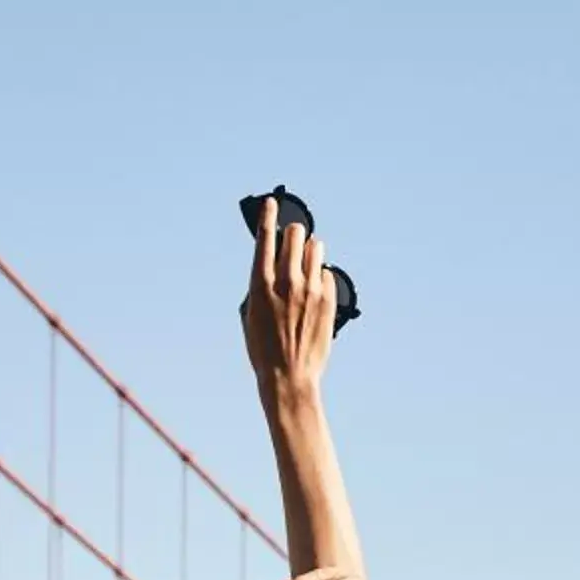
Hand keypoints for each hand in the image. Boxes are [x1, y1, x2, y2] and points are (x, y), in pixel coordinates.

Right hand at [242, 199, 335, 405]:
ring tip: (305, 265)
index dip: (269, 215)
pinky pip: (327, 274)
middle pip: (296, 235)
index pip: (266, 237)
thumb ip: (260, 284)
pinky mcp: (329, 301)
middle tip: (293, 240)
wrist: (289, 377)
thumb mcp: (250, 312)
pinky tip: (313, 290)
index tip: (272, 203)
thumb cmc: (263, 348)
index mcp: (260, 284)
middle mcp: (287, 282)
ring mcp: (311, 291)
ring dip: (309, 251)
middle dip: (293, 234)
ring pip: (315, 249)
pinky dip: (320, 276)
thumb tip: (272, 264)